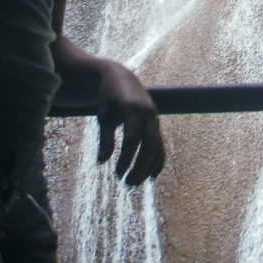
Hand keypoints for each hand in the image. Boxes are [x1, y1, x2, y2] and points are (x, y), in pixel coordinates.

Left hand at [95, 61, 164, 185]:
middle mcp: (148, 113)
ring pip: (157, 147)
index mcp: (132, 109)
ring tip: (134, 183)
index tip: (116, 174)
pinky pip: (161, 145)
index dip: (126, 158)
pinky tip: (150, 177)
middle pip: (149, 145)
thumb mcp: (103, 116)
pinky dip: (157, 161)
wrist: (121, 78)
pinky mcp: (156, 124)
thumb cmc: (108, 99)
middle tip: (127, 184)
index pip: (132, 139)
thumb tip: (102, 162)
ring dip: (148, 167)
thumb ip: (105, 138)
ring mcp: (154, 118)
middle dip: (140, 167)